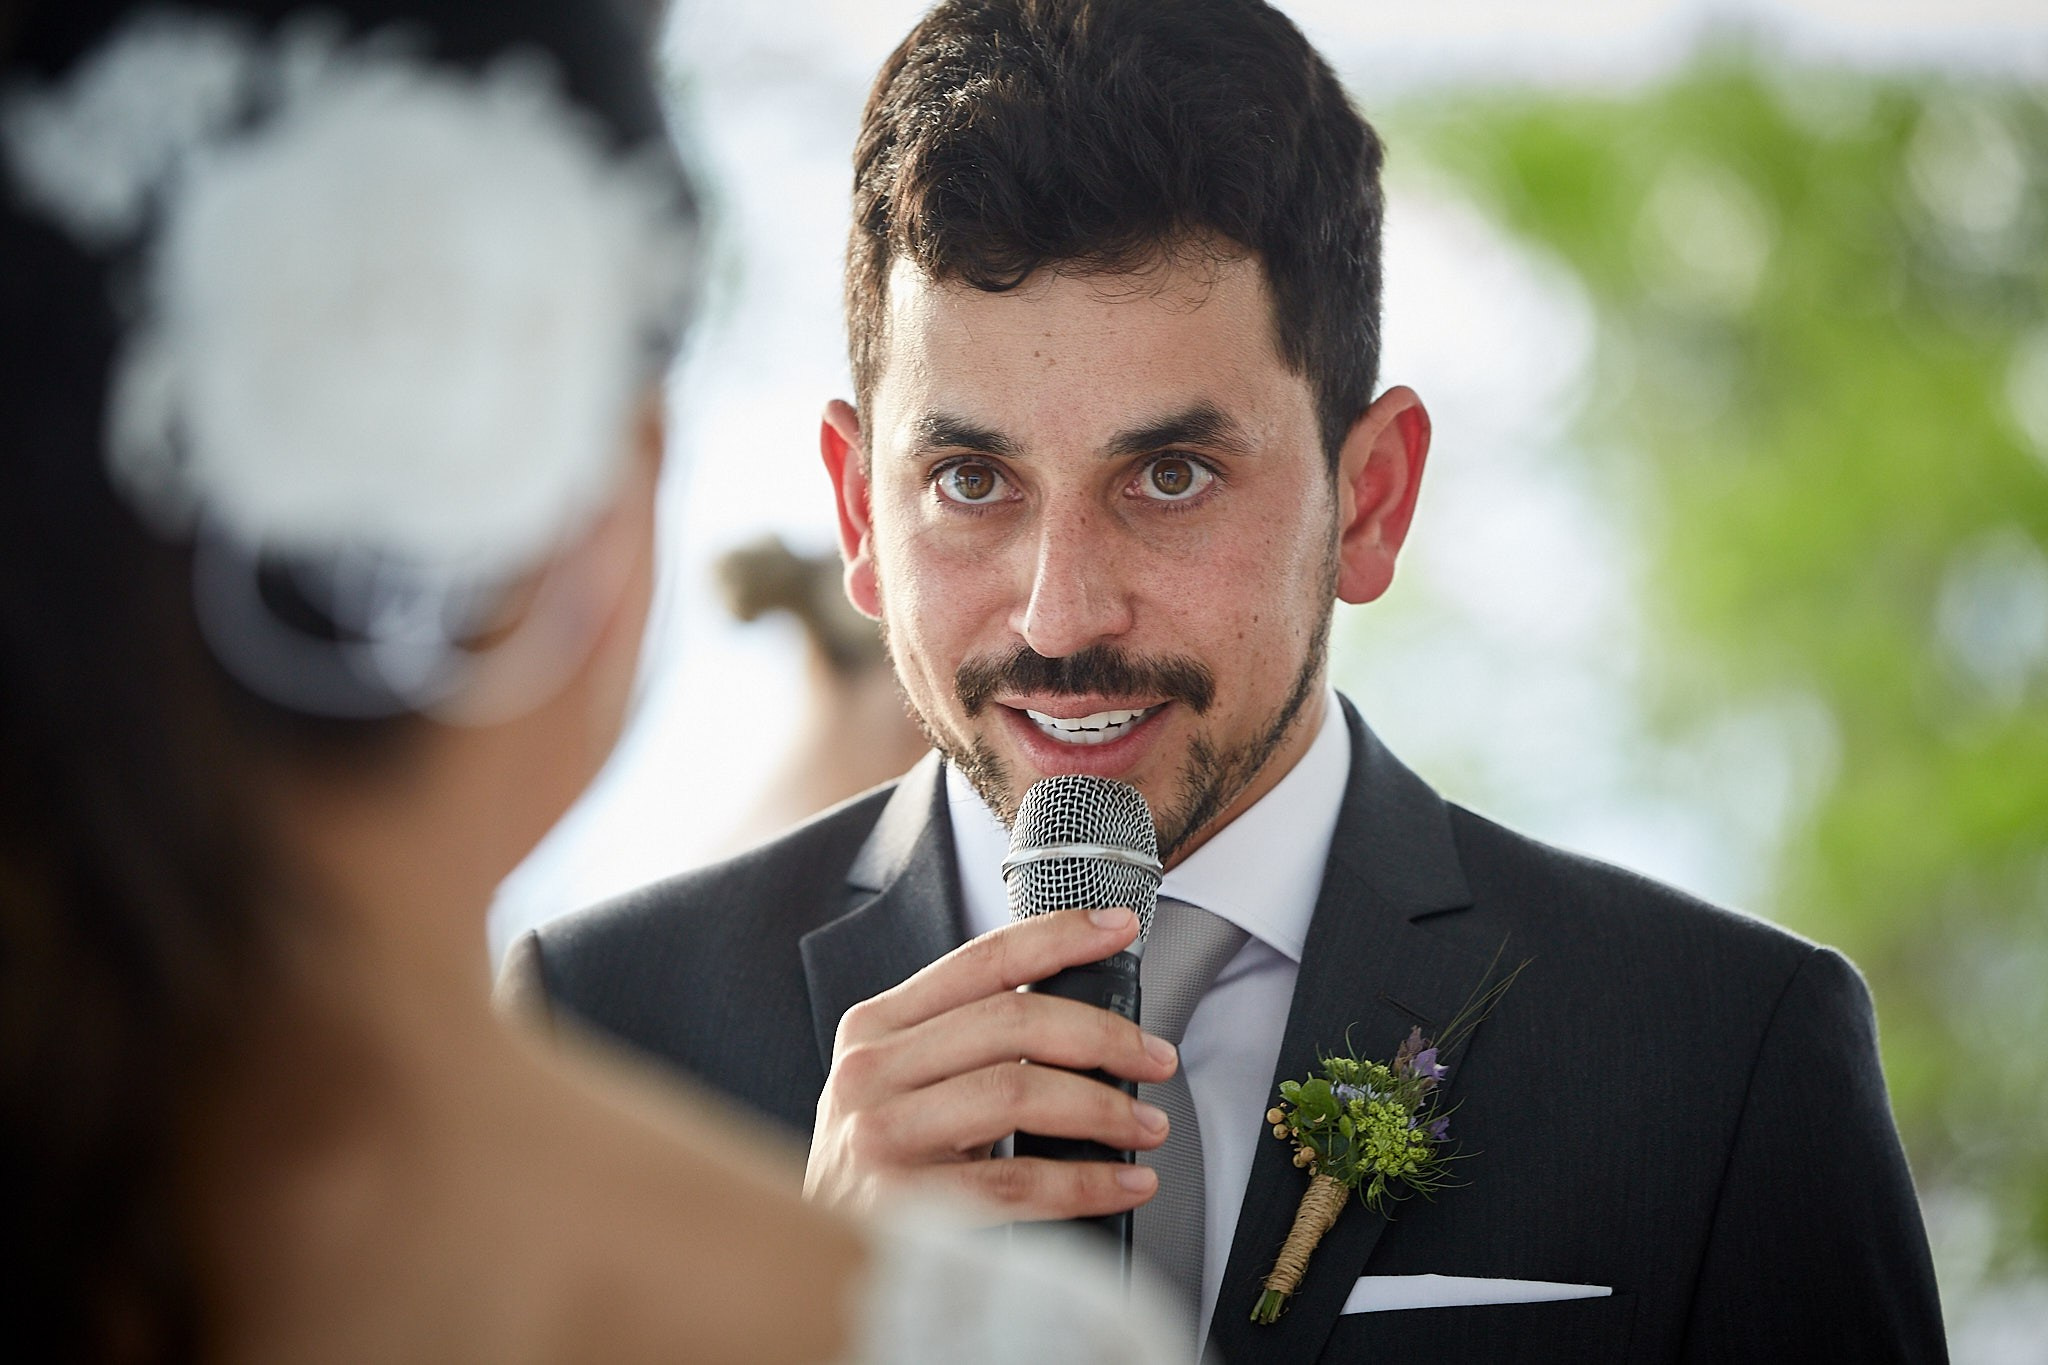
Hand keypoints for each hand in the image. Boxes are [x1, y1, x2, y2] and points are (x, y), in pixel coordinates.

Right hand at [804, 905, 1179, 1220]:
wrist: (816, 1263)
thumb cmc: (877, 1164)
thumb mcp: (900, 1084)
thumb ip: (964, 1042)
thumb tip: (1081, 1021)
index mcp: (875, 1027)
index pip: (979, 962)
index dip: (1056, 937)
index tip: (1116, 929)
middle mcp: (868, 1072)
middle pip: (1011, 1023)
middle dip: (1102, 1035)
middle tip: (1154, 1057)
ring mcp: (878, 1136)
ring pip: (1018, 1093)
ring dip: (1103, 1108)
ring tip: (1146, 1126)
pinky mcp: (900, 1204)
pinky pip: (1017, 1181)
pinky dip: (1086, 1182)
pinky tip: (1123, 1182)